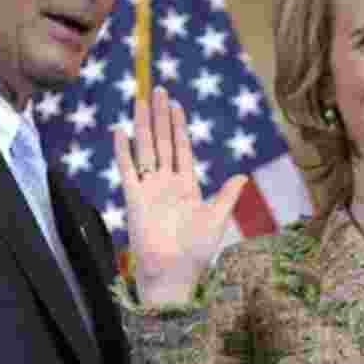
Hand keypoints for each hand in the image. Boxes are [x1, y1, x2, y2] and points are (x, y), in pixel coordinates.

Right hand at [113, 86, 246, 304]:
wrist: (173, 273)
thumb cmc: (196, 251)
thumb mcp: (217, 218)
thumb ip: (227, 195)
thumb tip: (242, 175)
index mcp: (186, 186)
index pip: (181, 148)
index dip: (178, 126)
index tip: (176, 105)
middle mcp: (166, 183)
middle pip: (162, 141)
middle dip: (160, 116)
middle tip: (158, 90)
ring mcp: (149, 189)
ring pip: (145, 149)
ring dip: (143, 125)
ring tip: (141, 100)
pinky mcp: (134, 198)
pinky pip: (128, 170)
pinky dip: (124, 151)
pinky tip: (120, 131)